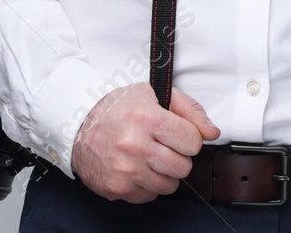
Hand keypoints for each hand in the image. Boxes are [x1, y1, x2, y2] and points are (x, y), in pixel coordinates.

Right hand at [70, 83, 219, 202]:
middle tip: (160, 144)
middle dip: (177, 156)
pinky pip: (150, 195)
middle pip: (183, 166)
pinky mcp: (117, 188)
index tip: (175, 133)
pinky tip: (136, 167)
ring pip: (170, 185)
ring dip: (164, 172)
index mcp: (147, 118)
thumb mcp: (154, 94)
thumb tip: (212, 133)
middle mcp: (135, 145)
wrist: (78, 125)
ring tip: (148, 156)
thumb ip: (189, 110)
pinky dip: (147, 184)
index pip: (193, 142)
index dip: (187, 137)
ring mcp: (126, 170)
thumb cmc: (117, 108)